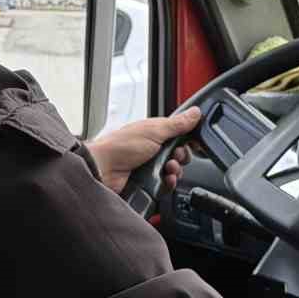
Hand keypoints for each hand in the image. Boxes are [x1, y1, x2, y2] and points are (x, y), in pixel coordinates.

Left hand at [86, 107, 201, 194]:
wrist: (103, 169)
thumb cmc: (121, 145)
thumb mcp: (154, 131)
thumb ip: (177, 124)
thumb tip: (195, 113)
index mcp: (154, 133)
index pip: (179, 136)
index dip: (187, 140)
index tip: (193, 143)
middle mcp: (153, 150)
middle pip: (179, 155)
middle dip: (181, 156)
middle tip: (174, 155)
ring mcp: (150, 167)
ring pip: (174, 171)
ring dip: (175, 170)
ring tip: (167, 168)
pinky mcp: (148, 183)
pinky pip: (166, 185)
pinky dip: (169, 183)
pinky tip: (165, 179)